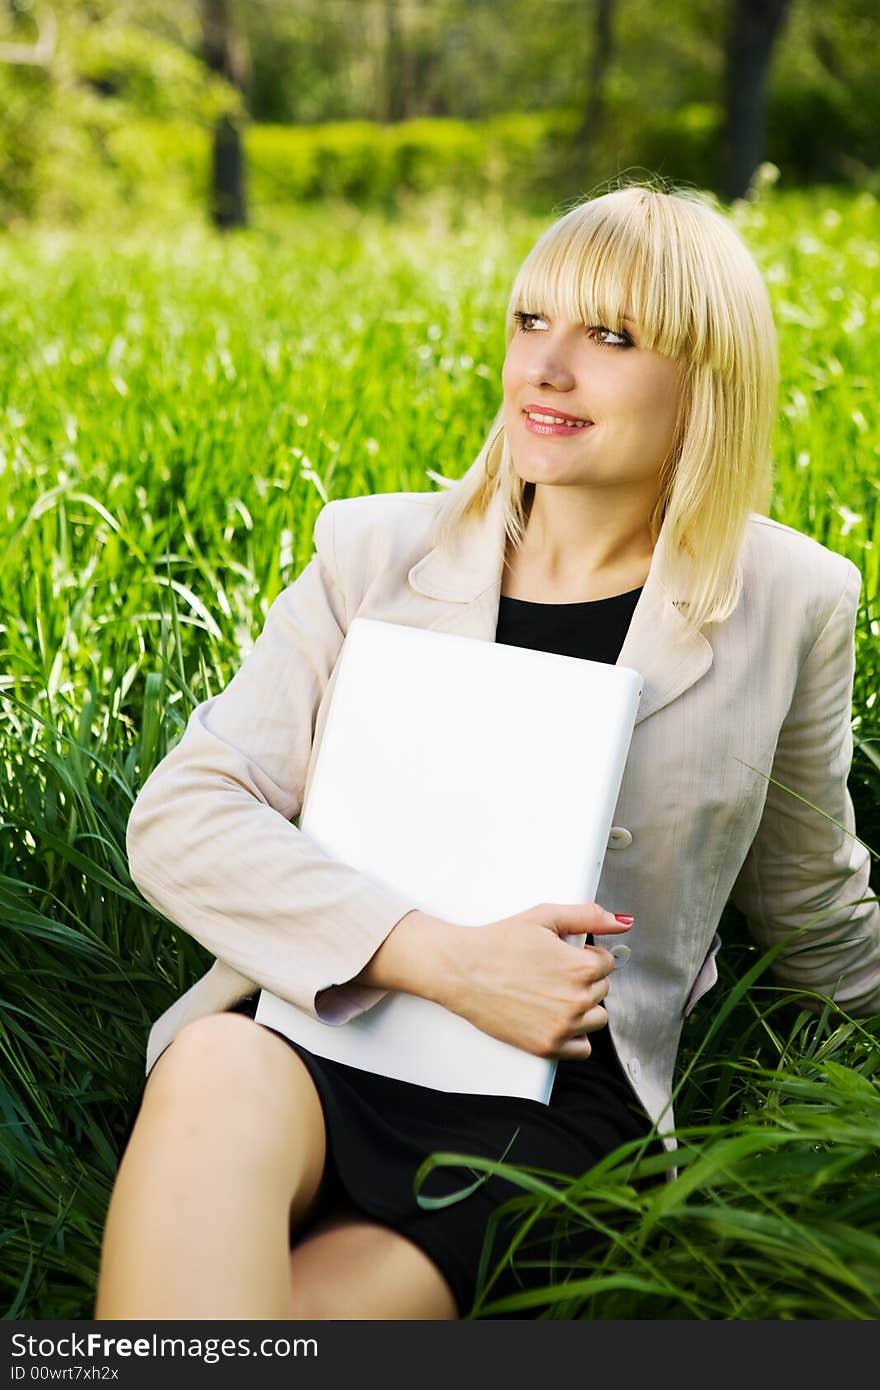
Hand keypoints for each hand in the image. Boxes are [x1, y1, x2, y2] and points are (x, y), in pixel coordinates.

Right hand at [439, 902, 632, 1060]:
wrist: (462, 971)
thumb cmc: (498, 943)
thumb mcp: (545, 917)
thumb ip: (588, 916)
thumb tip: (622, 922)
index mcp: (580, 967)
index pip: (608, 962)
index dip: (586, 955)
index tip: (565, 956)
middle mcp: (576, 1000)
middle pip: (602, 989)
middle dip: (583, 979)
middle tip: (552, 972)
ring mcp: (563, 1027)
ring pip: (597, 1018)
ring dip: (582, 1007)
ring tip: (552, 994)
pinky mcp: (547, 1047)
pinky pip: (583, 1048)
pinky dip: (574, 1036)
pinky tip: (554, 1018)